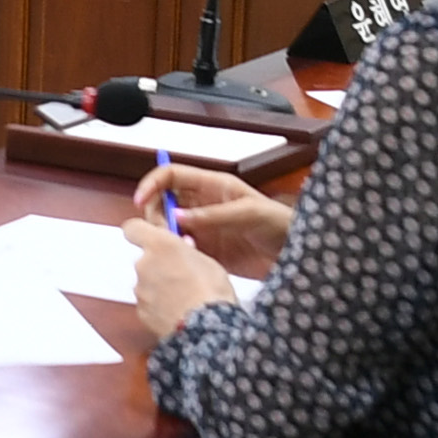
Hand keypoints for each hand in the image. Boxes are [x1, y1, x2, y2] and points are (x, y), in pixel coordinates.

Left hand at [121, 214, 237, 338]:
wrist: (205, 329)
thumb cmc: (211, 293)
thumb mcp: (207, 261)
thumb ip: (187, 251)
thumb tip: (182, 246)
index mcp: (160, 245)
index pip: (133, 228)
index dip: (140, 231)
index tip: (150, 235)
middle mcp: (143, 264)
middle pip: (144, 258)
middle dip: (159, 264)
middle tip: (181, 272)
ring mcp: (140, 289)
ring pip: (146, 281)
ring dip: (159, 285)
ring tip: (183, 296)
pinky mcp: (140, 310)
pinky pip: (148, 302)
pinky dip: (158, 304)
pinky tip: (177, 310)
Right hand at [130, 163, 289, 263]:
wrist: (297, 253)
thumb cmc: (278, 223)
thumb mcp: (247, 213)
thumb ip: (211, 215)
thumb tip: (175, 216)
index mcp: (211, 186)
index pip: (171, 176)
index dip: (151, 184)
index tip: (140, 202)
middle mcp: (202, 205)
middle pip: (162, 202)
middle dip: (155, 215)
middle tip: (163, 234)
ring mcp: (202, 228)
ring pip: (167, 227)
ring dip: (165, 237)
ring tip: (180, 249)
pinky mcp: (205, 251)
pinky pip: (179, 249)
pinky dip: (176, 254)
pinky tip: (187, 262)